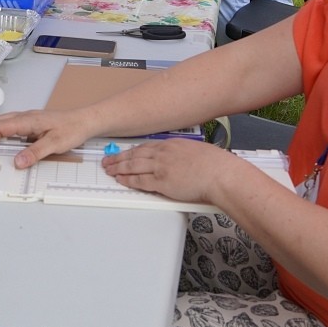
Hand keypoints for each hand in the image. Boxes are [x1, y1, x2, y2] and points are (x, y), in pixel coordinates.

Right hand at [0, 108, 94, 167]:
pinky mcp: (33, 123)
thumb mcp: (54, 144)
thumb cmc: (73, 128)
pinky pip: (13, 126)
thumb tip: (17, 162)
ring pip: (4, 122)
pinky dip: (4, 135)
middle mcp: (26, 117)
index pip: (0, 127)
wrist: (86, 121)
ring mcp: (29, 119)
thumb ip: (34, 153)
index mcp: (28, 120)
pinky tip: (9, 146)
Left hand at [103, 139, 231, 205]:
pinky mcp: (161, 182)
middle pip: (135, 155)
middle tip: (108, 160)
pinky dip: (127, 180)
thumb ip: (184, 154)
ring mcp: (161, 167)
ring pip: (132, 166)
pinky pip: (139, 180)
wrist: (219, 174)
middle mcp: (163, 153)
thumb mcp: (197, 151)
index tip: (124, 153)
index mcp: (171, 144)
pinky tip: (120, 180)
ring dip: (118, 168)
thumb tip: (182, 160)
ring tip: (109, 170)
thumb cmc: (215, 165)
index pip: (145, 147)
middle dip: (119, 158)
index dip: (132, 151)